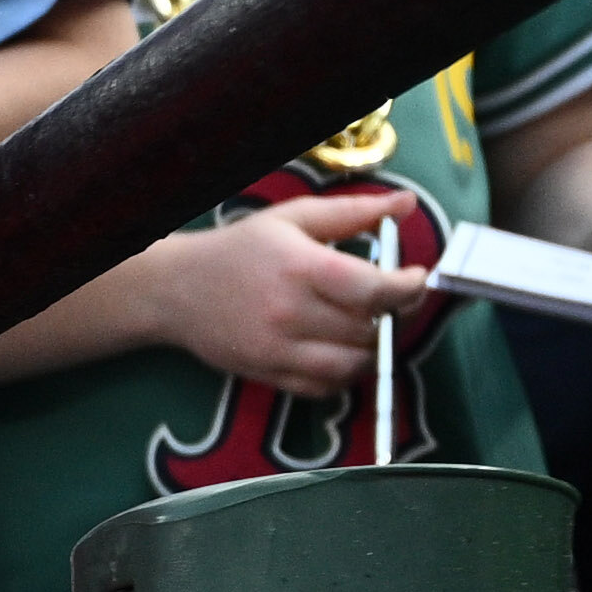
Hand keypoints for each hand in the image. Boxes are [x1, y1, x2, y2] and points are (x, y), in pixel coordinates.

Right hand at [132, 198, 443, 394]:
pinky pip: (325, 388)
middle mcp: (290, 313)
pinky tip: (341, 349)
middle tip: (391, 298)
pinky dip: (344, 374)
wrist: (175, 289)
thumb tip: (406, 203)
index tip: (416, 277)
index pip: (373, 289)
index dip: (408, 288)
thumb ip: (354, 211)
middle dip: (393, 314)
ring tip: (367, 325)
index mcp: (300, 267)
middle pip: (368, 328)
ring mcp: (279, 349)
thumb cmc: (240, 248)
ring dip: (372, 348)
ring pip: (353, 365)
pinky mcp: (270, 374)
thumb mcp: (294, 218)